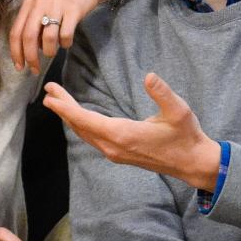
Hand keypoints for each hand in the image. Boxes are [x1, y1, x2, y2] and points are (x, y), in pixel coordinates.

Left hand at [9, 0, 131, 73]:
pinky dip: (65, 44)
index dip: (16, 52)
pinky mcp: (74, 10)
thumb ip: (33, 23)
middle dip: (30, 57)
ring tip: (52, 52)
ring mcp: (57, 6)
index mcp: (29, 3)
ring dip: (49, 52)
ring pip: (48, 38)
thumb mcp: (42, 5)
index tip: (19, 66)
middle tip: (34, 69)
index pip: (16, 32)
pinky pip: (65, 35)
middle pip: (29, 37)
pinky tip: (66, 43)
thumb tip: (29, 49)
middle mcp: (40, 3)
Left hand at [42, 72, 221, 189]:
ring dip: (69, 117)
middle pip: (80, 125)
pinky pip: (92, 138)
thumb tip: (149, 76)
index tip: (50, 96)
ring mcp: (115, 153)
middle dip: (62, 108)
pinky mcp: (119, 154)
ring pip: (84, 133)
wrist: (192, 163)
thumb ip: (163, 93)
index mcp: (123, 135)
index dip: (66, 107)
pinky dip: (80, 125)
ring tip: (56, 101)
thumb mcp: (179, 111)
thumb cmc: (186, 136)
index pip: (86, 119)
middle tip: (48, 91)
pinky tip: (77, 117)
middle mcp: (114, 147)